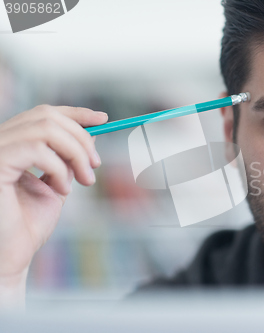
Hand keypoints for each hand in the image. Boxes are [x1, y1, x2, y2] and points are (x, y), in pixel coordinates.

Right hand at [0, 105, 106, 289]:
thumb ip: (68, 160)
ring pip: (45, 128)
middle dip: (81, 138)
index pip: (43, 114)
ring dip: (75, 153)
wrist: (11, 256)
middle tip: (95, 165)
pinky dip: (59, 167)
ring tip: (84, 181)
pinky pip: (35, 149)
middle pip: (47, 116)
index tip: (103, 119)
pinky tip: (63, 189)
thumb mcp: (57, 185)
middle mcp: (0, 143)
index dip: (75, 113)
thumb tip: (91, 135)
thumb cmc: (27, 225)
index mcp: (13, 145)